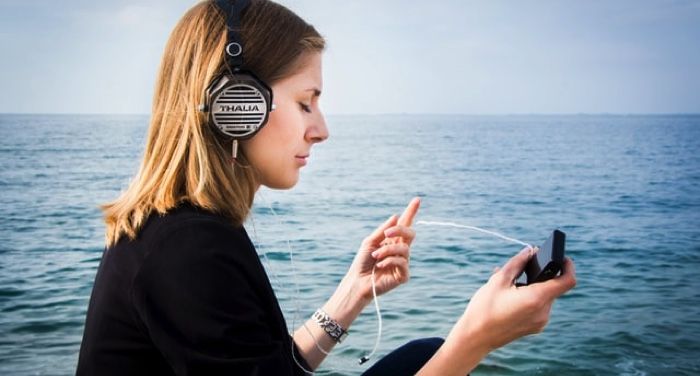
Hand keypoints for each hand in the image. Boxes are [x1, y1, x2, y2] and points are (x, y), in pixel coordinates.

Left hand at [346, 197, 420, 302]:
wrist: (357, 281)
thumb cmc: (362, 262)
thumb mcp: (370, 242)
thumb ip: (383, 230)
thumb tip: (396, 216)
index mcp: (393, 240)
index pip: (404, 224)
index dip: (411, 212)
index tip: (417, 199)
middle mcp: (400, 250)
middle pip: (410, 233)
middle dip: (400, 230)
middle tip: (387, 234)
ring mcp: (403, 263)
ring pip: (404, 249)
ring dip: (387, 250)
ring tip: (376, 256)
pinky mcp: (403, 275)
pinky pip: (402, 262)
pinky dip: (389, 261)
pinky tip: (380, 265)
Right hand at [450, 247, 576, 350]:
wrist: (476, 337)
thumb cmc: (484, 308)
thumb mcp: (499, 280)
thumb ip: (517, 263)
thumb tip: (529, 250)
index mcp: (536, 298)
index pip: (567, 281)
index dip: (568, 266)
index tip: (562, 258)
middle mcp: (543, 312)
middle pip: (552, 287)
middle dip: (539, 275)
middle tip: (521, 267)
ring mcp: (540, 321)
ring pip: (544, 296)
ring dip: (532, 286)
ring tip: (509, 285)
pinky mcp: (535, 327)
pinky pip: (538, 306)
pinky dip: (529, 297)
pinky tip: (510, 296)